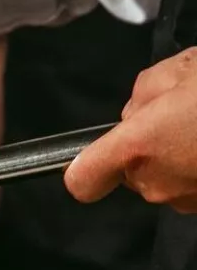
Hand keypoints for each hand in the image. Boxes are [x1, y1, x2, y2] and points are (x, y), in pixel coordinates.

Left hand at [65, 48, 196, 210]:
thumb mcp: (178, 70)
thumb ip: (142, 94)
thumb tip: (137, 112)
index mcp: (137, 147)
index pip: (83, 179)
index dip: (86, 167)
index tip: (97, 153)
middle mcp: (158, 182)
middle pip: (130, 172)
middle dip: (146, 144)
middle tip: (179, 113)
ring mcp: (189, 199)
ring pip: (166, 177)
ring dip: (178, 155)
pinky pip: (194, 184)